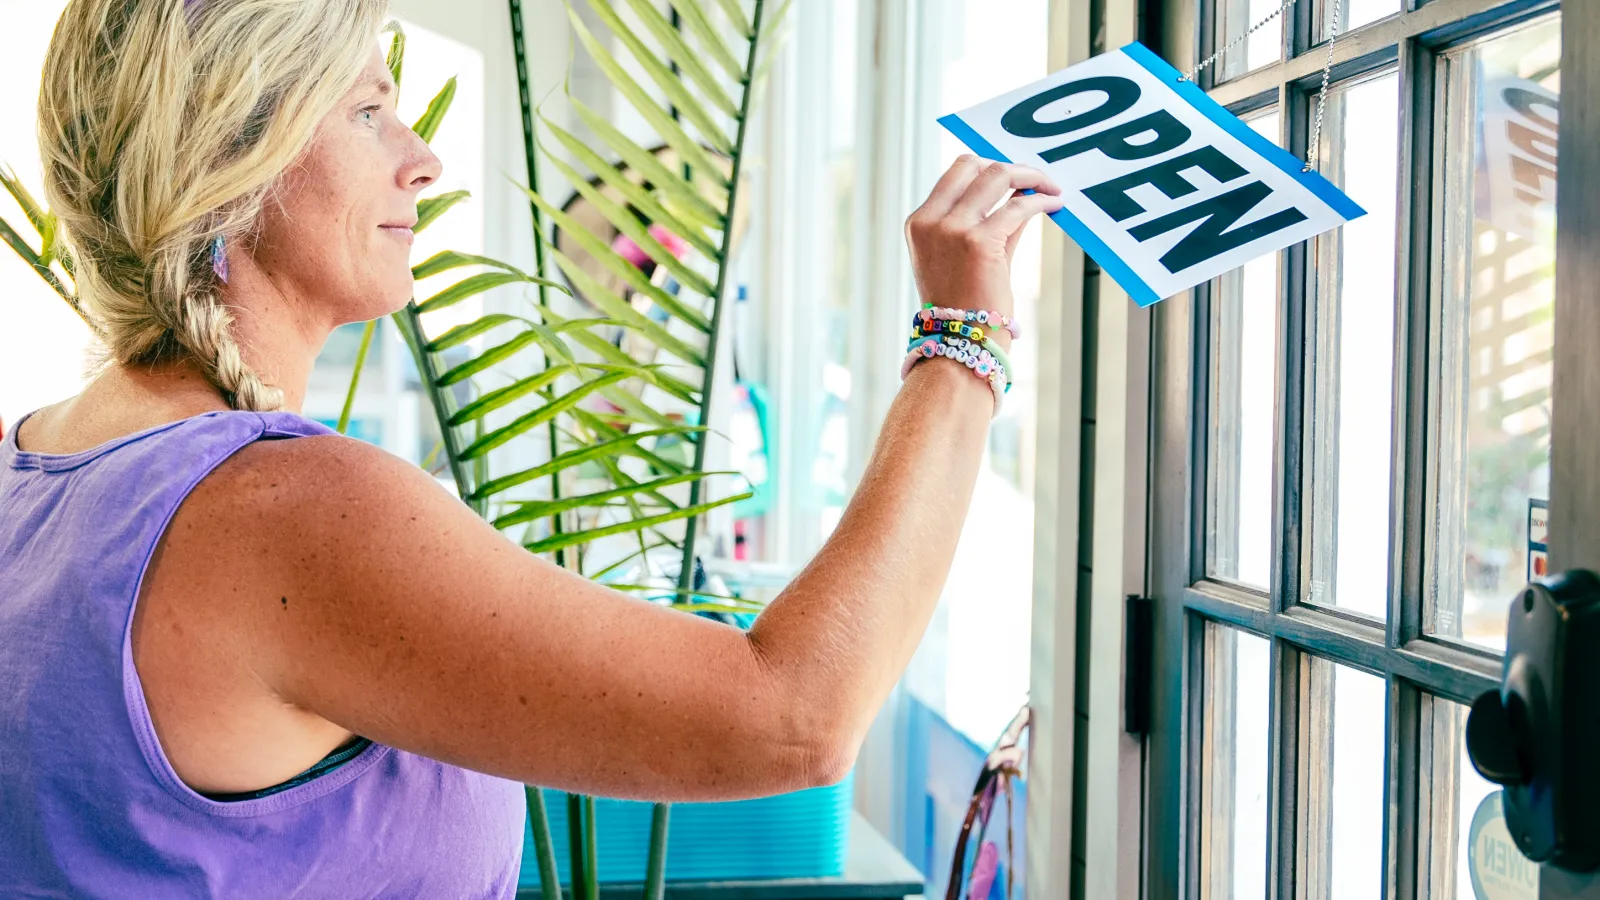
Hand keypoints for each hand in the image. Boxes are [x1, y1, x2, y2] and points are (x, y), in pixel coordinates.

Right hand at [904, 157, 1062, 330]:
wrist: (959, 344)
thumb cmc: (964, 307)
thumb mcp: (966, 256)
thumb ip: (990, 221)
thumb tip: (1022, 192)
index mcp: (920, 222)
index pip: (956, 172)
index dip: (989, 167)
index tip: (1015, 177)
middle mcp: (931, 221)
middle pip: (975, 165)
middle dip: (1011, 166)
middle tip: (1038, 179)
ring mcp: (952, 230)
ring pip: (997, 176)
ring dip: (1030, 176)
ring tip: (1050, 187)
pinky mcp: (978, 242)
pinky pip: (1017, 206)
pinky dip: (1040, 201)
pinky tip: (1055, 204)